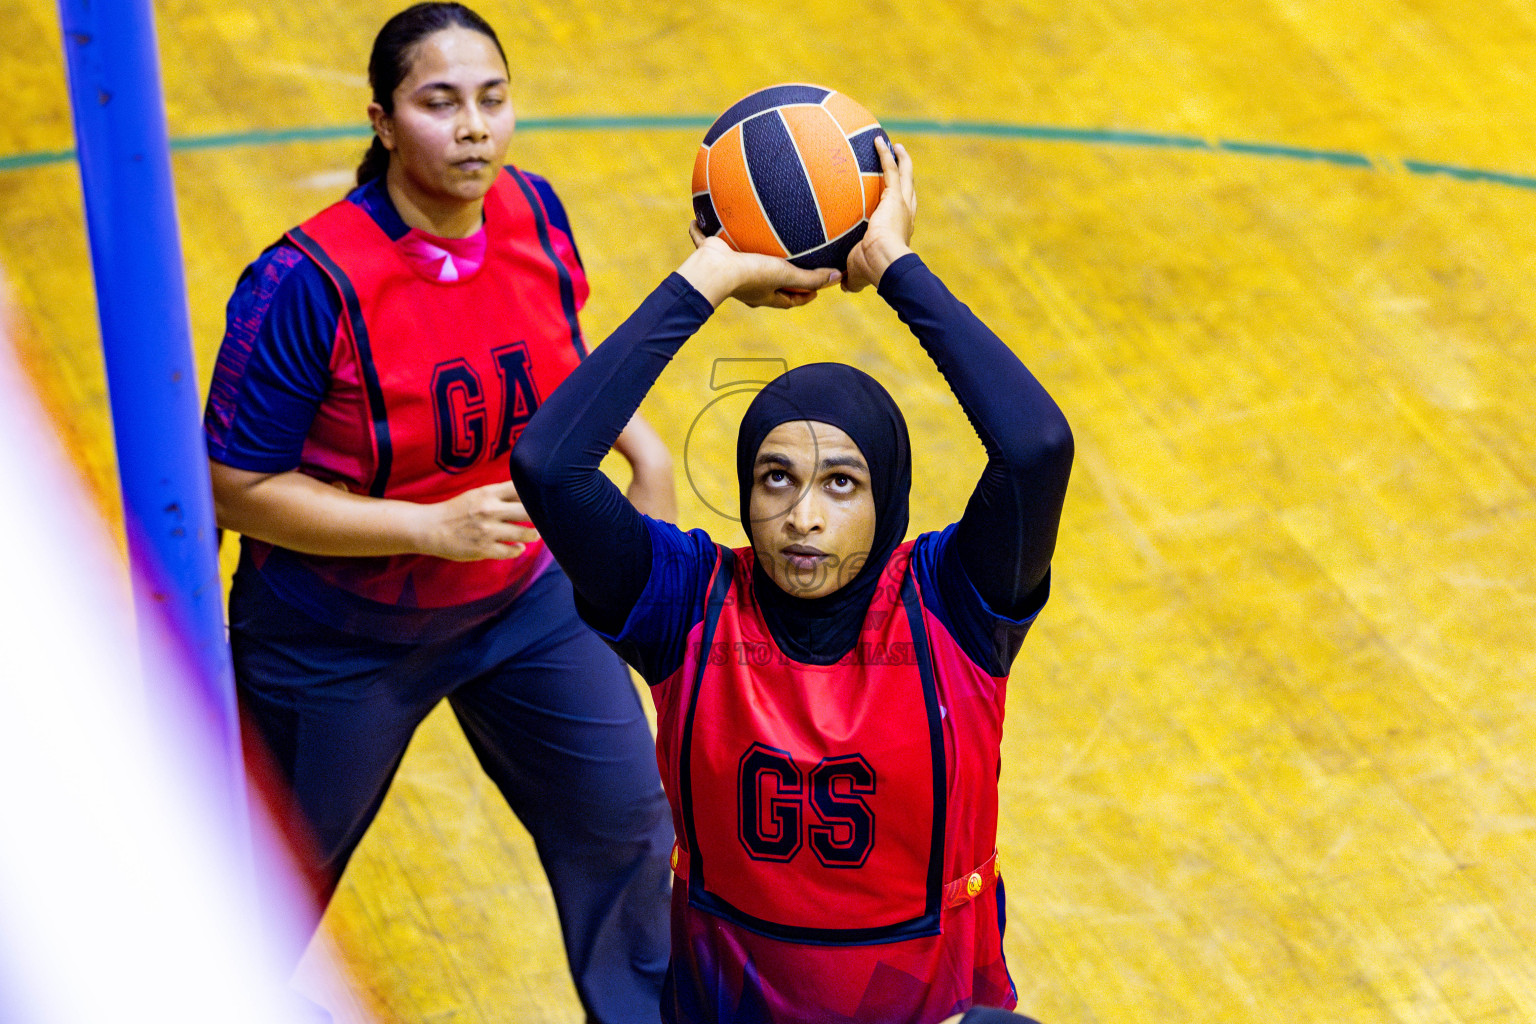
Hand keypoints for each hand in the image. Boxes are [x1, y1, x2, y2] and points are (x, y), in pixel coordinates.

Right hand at [419, 480, 538, 560]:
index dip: (536, 494)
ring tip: (535, 535)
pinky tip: (519, 547)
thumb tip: (529, 491)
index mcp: (488, 493)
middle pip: (529, 512)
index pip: (521, 489)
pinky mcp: (484, 549)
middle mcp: (490, 510)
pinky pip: (510, 551)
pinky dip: (518, 549)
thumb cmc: (456, 510)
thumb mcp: (477, 494)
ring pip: (524, 533)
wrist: (429, 528)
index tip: (544, 499)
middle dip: (541, 517)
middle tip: (547, 519)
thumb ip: (501, 493)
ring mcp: (488, 530)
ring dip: (533, 535)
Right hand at [678, 225, 840, 307]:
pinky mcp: (711, 253)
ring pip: (739, 261)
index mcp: (764, 294)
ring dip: (747, 252)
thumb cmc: (750, 274)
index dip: (804, 296)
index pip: (789, 300)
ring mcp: (729, 269)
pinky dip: (701, 232)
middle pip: (767, 283)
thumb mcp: (785, 275)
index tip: (816, 289)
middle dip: (778, 276)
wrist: (714, 270)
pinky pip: (705, 240)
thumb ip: (809, 277)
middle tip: (792, 265)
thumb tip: (837, 277)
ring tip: (753, 239)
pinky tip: (698, 219)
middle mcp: (747, 284)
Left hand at [843, 136, 915, 291]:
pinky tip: (878, 140)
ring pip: (904, 175)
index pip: (901, 215)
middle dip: (906, 175)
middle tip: (901, 161)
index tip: (893, 197)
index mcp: (899, 232)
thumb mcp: (859, 274)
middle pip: (909, 190)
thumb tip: (843, 285)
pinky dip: (885, 154)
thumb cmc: (873, 270)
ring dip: (900, 160)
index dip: (899, 204)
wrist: (884, 262)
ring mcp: (901, 204)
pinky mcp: (894, 196)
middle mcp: (905, 216)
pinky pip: (890, 169)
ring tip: (895, 146)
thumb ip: (852, 277)